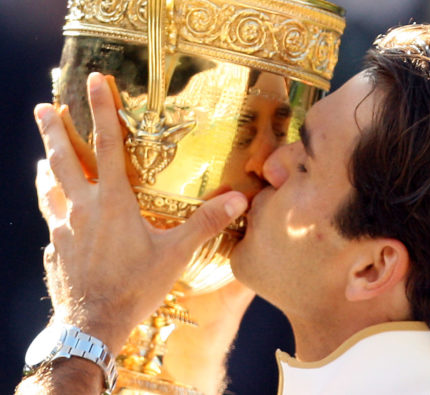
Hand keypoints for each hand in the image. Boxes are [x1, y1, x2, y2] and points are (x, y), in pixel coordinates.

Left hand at [34, 72, 247, 351]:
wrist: (92, 325)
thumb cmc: (135, 288)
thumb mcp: (176, 254)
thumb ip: (205, 223)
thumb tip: (239, 200)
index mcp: (112, 203)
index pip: (105, 145)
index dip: (100, 111)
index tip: (92, 82)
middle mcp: (81, 209)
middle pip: (63, 160)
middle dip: (52, 130)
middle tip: (41, 107)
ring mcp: (62, 230)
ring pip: (50, 188)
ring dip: (47, 166)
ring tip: (43, 156)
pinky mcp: (55, 250)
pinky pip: (51, 219)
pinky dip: (52, 205)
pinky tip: (57, 212)